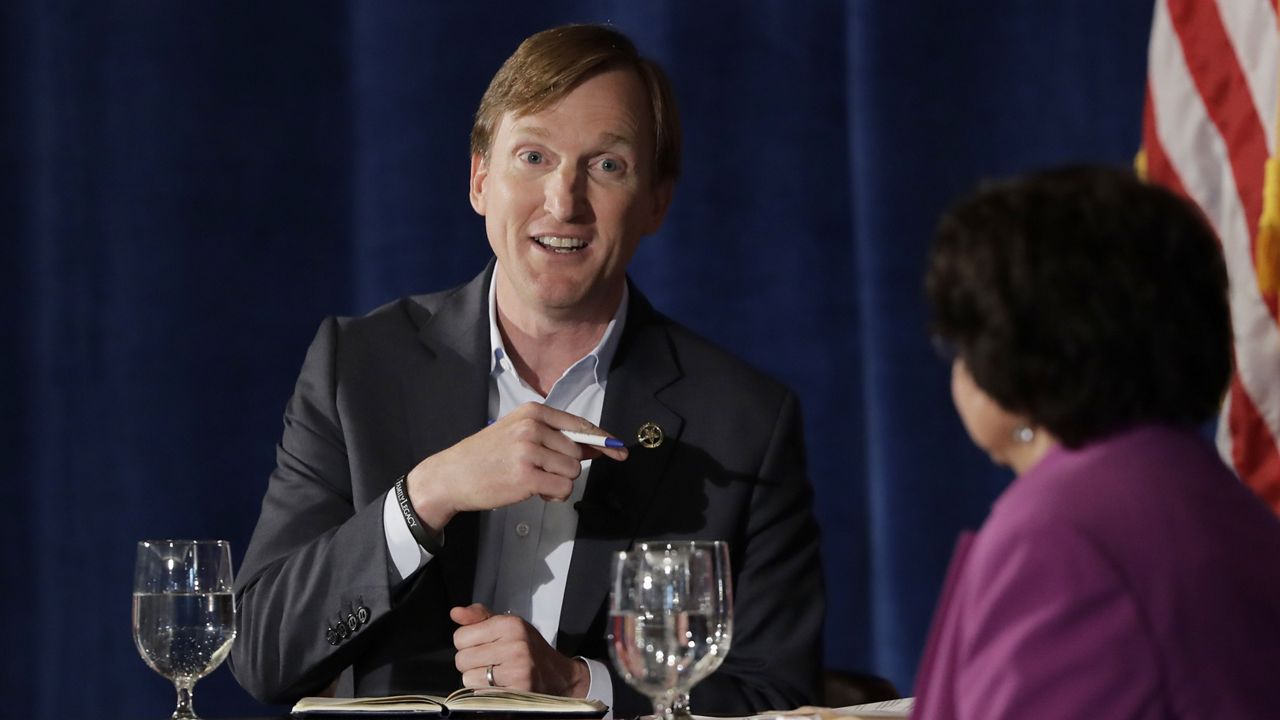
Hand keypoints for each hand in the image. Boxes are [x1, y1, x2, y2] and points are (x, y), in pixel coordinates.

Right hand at [405, 403, 627, 531]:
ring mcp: (529, 451)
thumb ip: (555, 437)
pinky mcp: (526, 476)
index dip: (603, 439)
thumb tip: (598, 447)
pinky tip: (535, 491)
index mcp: (532, 412)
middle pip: (577, 452)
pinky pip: (562, 488)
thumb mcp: (518, 433)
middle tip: (541, 472)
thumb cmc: (487, 455)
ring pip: (572, 471)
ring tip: (534, 481)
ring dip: (559, 482)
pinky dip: (555, 494)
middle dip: (566, 467)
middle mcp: (532, 427)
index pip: (579, 425)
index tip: (620, 450)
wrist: (452, 475)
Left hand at [451, 604, 590, 697]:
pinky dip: (486, 692)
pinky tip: (501, 685)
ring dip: (477, 680)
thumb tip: (455, 613)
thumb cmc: (528, 648)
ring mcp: (517, 670)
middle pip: (461, 659)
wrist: (558, 675)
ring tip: (496, 674)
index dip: (467, 643)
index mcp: (510, 624)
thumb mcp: (508, 624)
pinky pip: (480, 694)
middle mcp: (515, 645)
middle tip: (490, 661)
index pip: (460, 636)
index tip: (483, 645)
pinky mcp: (517, 692)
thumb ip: (479, 616)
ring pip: (468, 678)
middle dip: (471, 663)